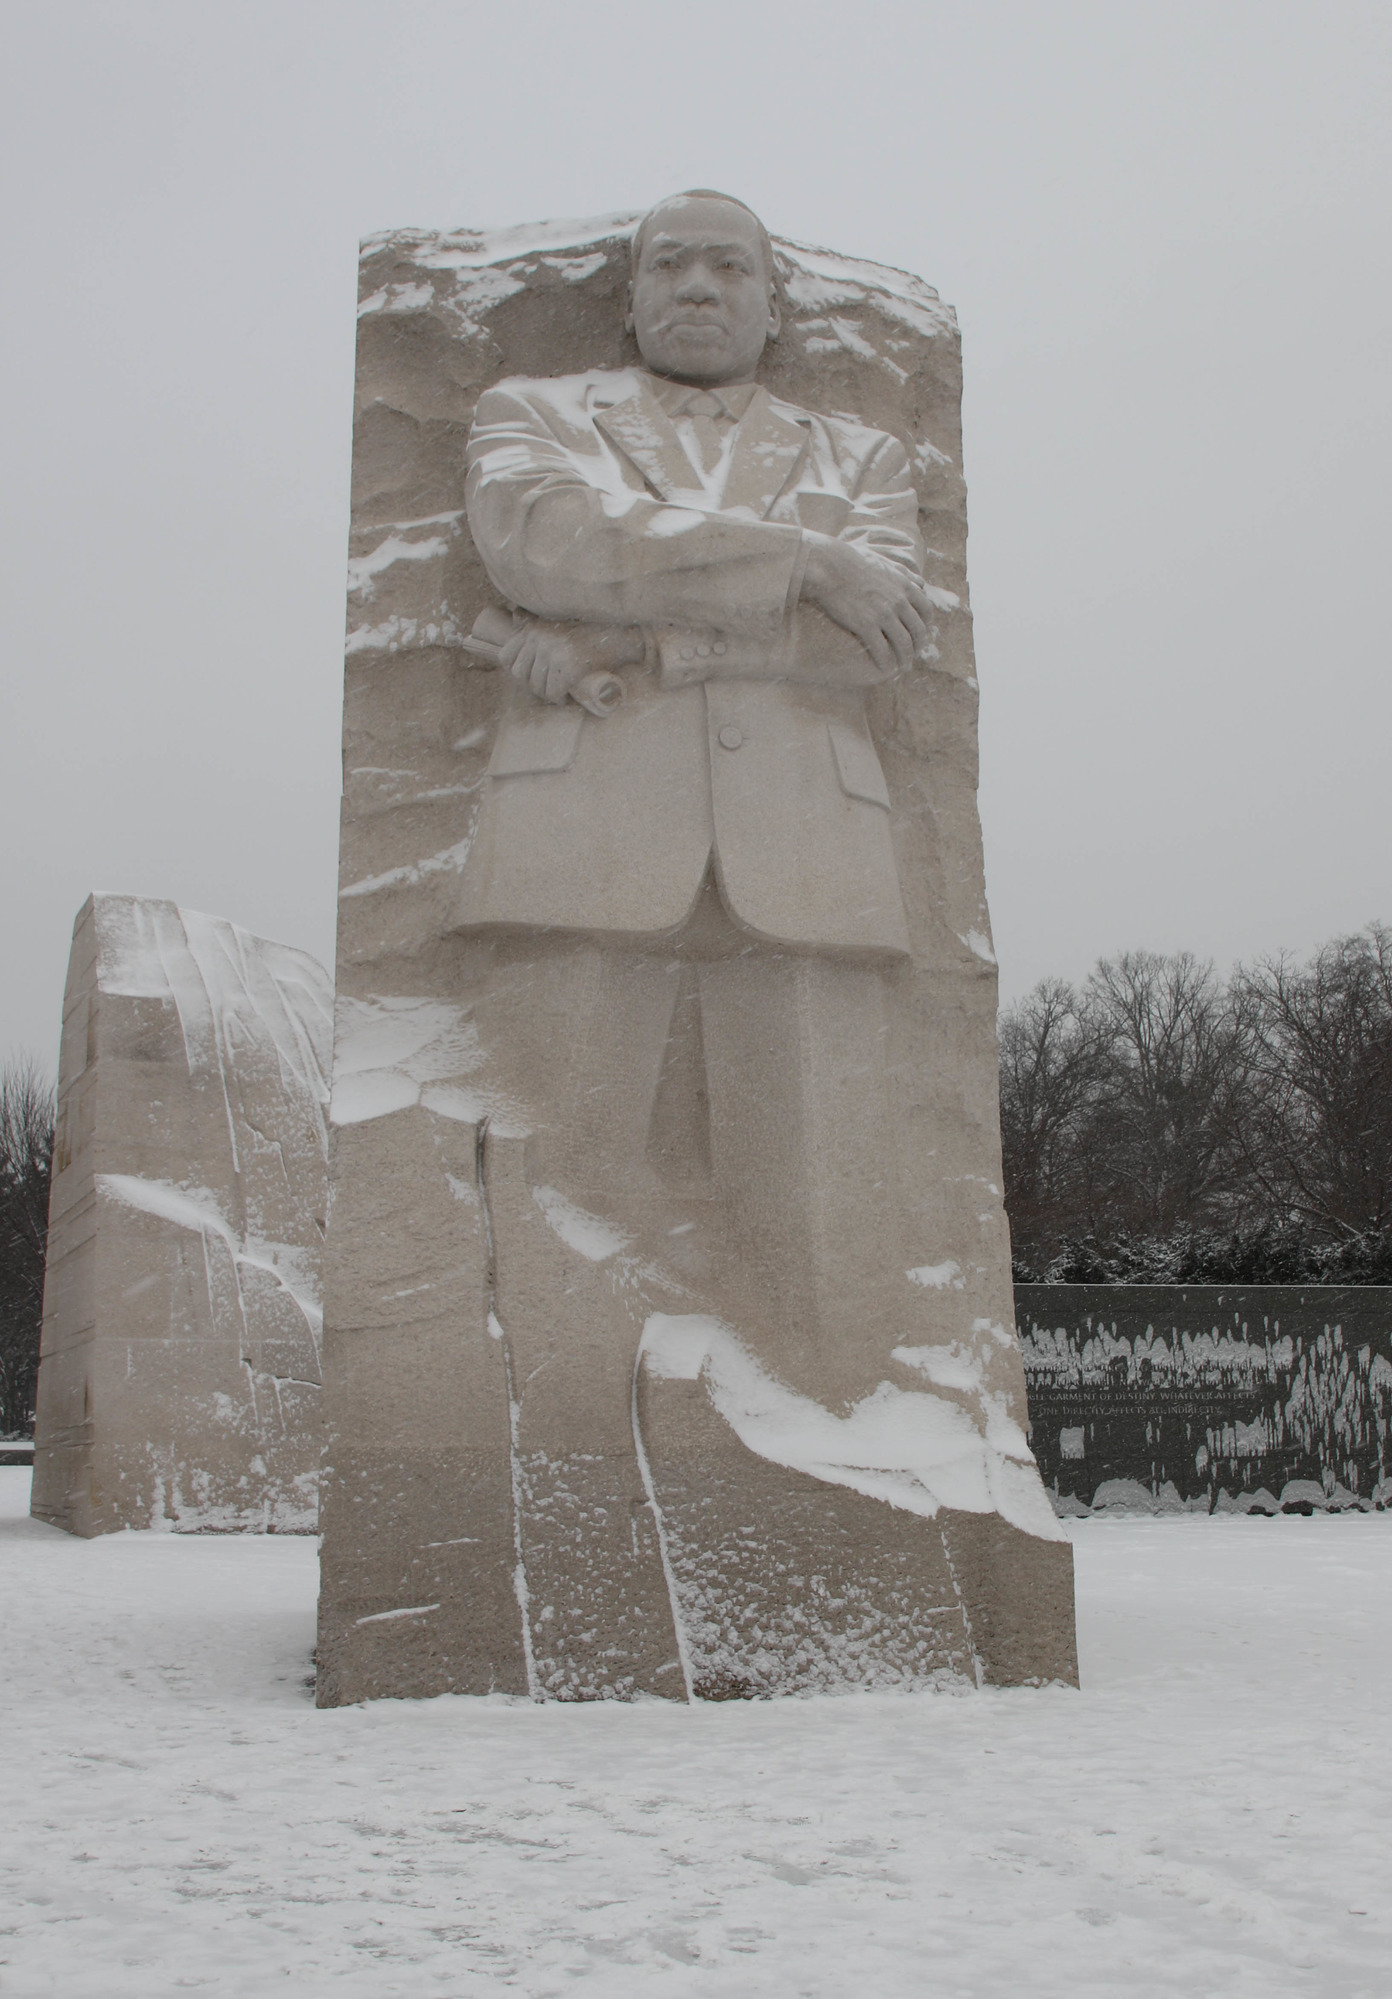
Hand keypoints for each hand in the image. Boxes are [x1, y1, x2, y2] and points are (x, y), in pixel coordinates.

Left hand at [499, 621, 643, 704]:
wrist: (619, 635)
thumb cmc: (589, 632)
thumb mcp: (557, 623)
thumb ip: (535, 623)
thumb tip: (514, 617)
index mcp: (533, 628)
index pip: (506, 657)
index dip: (519, 671)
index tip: (534, 676)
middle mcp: (539, 638)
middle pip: (520, 674)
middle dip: (534, 685)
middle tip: (551, 686)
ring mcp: (552, 652)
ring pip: (537, 686)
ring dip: (549, 693)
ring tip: (561, 690)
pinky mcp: (567, 666)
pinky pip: (553, 693)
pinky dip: (560, 698)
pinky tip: (568, 695)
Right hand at [799, 538, 932, 676]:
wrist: (831, 567)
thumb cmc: (854, 562)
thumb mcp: (886, 563)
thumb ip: (906, 574)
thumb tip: (921, 583)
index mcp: (905, 586)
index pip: (926, 611)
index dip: (926, 626)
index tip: (921, 635)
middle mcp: (899, 601)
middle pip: (918, 630)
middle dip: (918, 646)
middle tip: (914, 655)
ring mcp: (884, 614)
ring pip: (903, 643)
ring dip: (905, 659)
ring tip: (903, 667)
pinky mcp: (866, 625)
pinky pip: (881, 649)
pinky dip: (886, 662)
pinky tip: (885, 669)